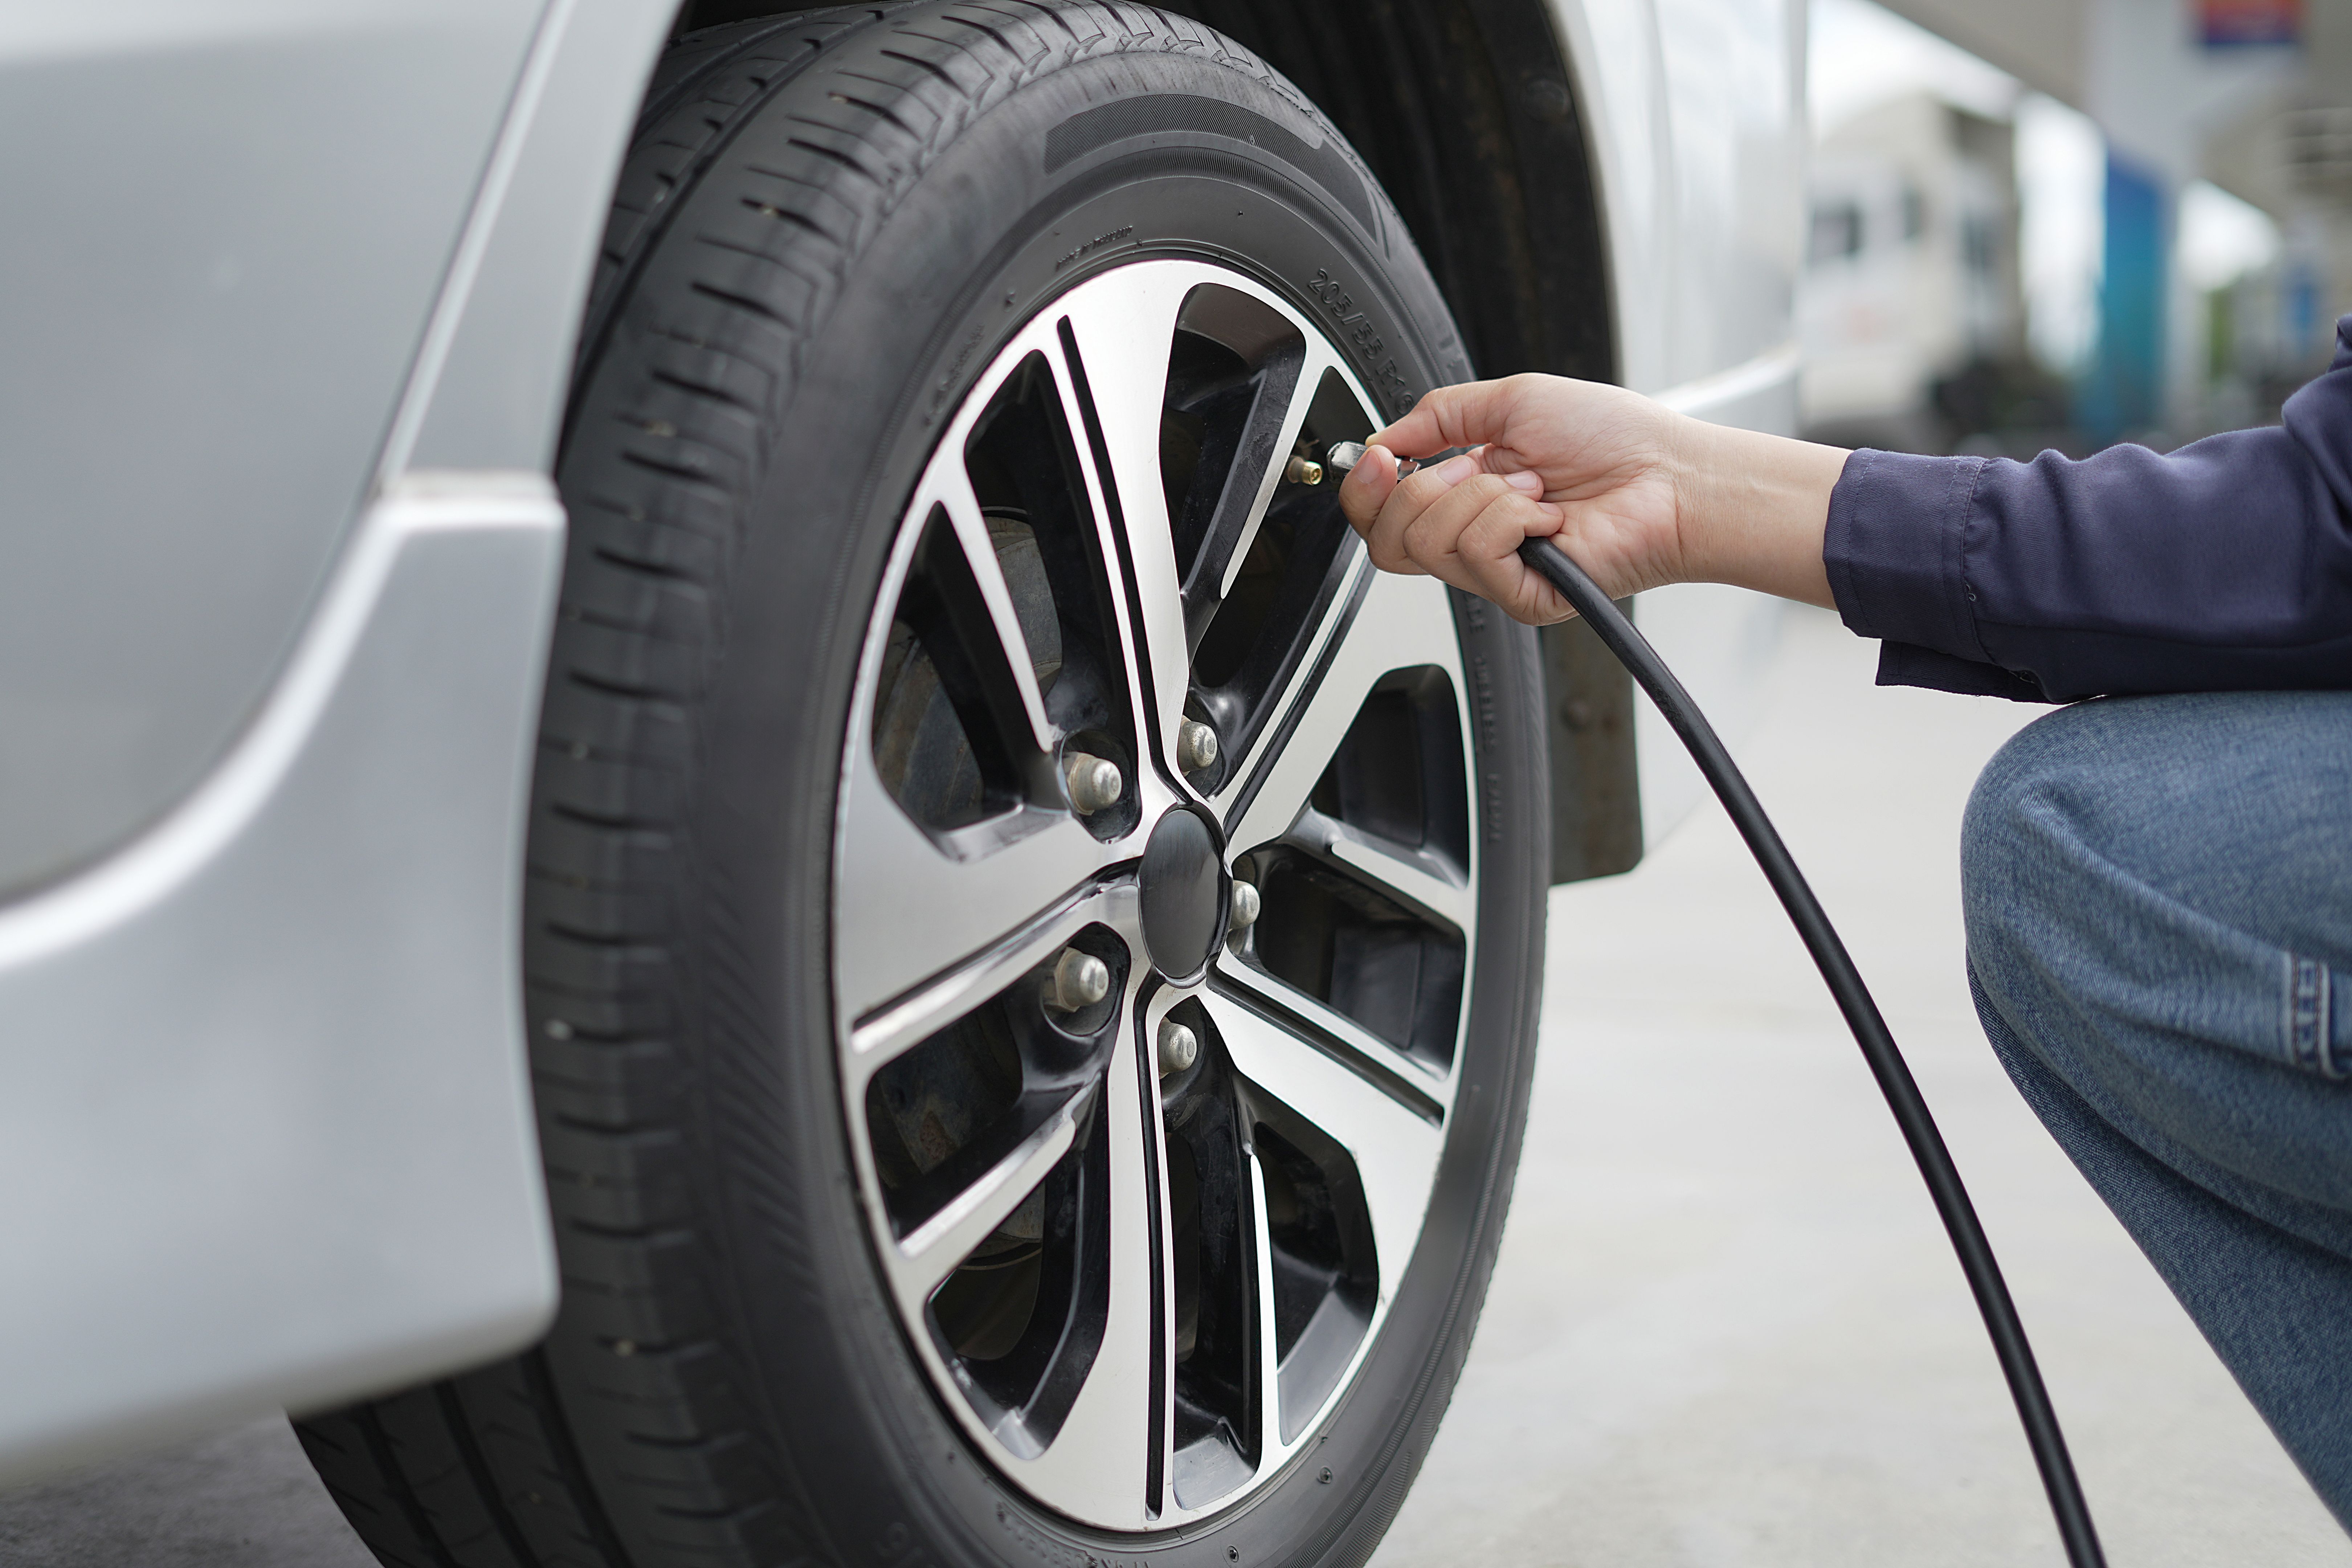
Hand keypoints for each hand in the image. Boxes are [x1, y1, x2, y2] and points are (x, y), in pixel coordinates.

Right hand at [1337, 373, 1844, 623]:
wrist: (1670, 475)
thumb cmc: (1615, 438)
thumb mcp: (1512, 401)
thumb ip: (1439, 414)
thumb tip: (1383, 436)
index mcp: (1464, 495)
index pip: (1381, 514)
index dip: (1365, 488)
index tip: (1381, 457)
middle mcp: (1473, 538)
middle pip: (1388, 540)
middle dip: (1422, 490)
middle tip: (1476, 469)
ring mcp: (1495, 572)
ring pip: (1428, 543)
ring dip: (1482, 495)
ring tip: (1534, 487)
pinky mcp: (1521, 596)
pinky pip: (1476, 553)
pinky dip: (1511, 517)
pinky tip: (1549, 515)